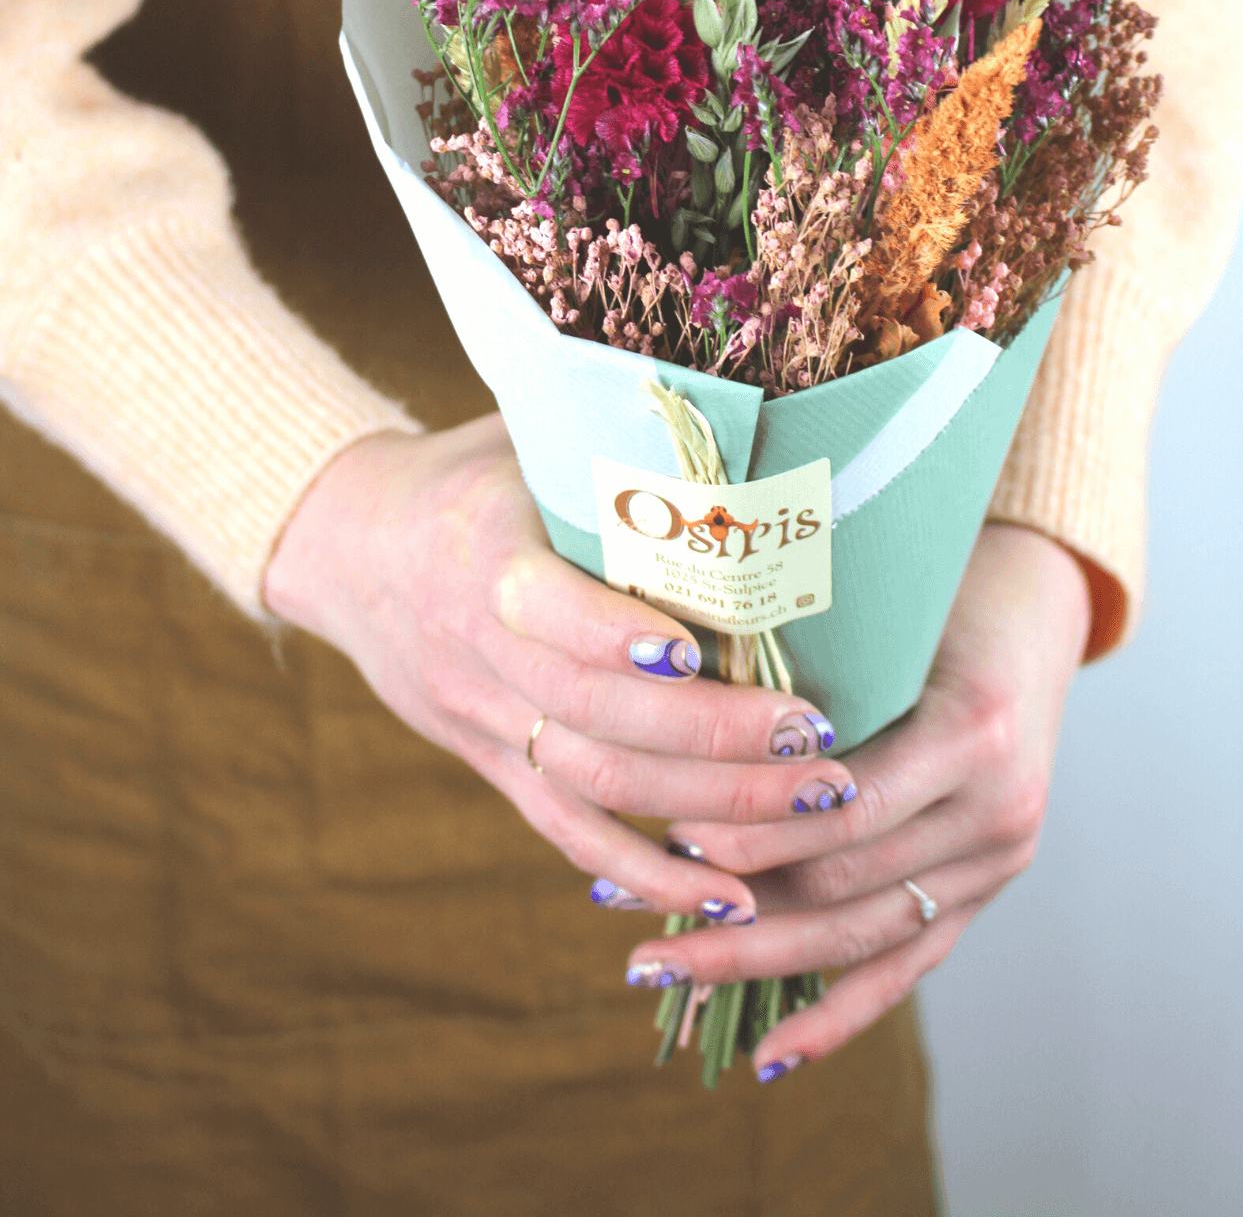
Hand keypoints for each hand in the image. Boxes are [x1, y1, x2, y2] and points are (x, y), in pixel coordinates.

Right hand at [263, 415, 856, 925]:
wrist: (347, 544)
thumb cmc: (470, 471)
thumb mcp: (522, 434)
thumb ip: (611, 445)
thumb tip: (752, 422)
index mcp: (480, 548)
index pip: (544, 608)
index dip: (619, 640)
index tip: (711, 653)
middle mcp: (474, 643)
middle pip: (592, 714)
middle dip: (715, 738)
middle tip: (820, 740)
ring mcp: (478, 715)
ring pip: (593, 781)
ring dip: (707, 806)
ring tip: (813, 806)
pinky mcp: (488, 762)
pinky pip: (566, 829)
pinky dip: (645, 870)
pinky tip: (727, 896)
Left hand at [619, 521, 1091, 1073]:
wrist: (1036, 605)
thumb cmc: (942, 588)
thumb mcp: (889, 613)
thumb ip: (815, 669)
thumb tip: (678, 708)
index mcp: (975, 730)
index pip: (846, 807)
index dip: (754, 827)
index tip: (666, 828)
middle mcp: (998, 810)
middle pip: (845, 883)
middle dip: (730, 902)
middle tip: (627, 910)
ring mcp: (998, 861)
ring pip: (863, 935)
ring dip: (756, 960)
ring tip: (661, 970)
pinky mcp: (985, 890)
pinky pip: (907, 967)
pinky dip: (837, 1013)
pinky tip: (771, 1053)